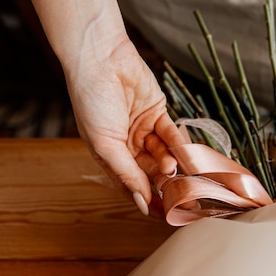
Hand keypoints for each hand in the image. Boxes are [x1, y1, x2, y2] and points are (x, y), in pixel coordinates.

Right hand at [65, 38, 184, 214]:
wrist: (100, 59)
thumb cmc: (91, 101)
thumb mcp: (104, 144)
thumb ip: (125, 173)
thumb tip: (142, 201)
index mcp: (109, 155)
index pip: (131, 185)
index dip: (147, 200)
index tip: (163, 215)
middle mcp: (127, 145)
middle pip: (151, 172)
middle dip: (164, 183)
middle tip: (178, 194)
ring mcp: (143, 129)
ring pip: (163, 154)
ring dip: (169, 163)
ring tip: (172, 167)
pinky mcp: (158, 112)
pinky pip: (171, 134)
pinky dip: (178, 144)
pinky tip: (183, 154)